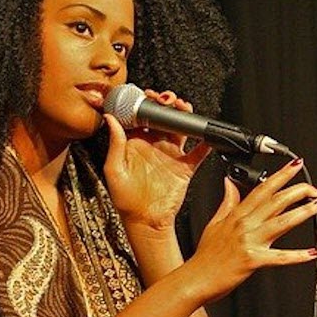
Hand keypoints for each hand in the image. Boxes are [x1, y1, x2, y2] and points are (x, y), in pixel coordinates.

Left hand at [102, 89, 212, 231]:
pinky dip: (205, 144)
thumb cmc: (126, 200)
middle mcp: (154, 146)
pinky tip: (206, 136)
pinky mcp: (185, 167)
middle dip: (165, 103)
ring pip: (180, 128)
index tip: (145, 95)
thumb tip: (110, 119)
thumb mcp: (114, 170)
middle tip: (165, 98)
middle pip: (162, 117)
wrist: (145, 221)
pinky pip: (198, 153)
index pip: (140, 116)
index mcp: (135, 144)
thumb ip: (115, 143)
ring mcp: (170, 155)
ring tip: (182, 107)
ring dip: (183, 115)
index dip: (143, 103)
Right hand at [181, 157, 316, 304]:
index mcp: (237, 215)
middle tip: (316, 189)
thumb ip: (227, 202)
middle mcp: (245, 225)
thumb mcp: (214, 223)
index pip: (263, 189)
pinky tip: (311, 253)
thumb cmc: (205, 256)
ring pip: (281, 222)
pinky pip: (279, 257)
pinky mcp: (252, 260)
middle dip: (298, 191)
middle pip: (276, 201)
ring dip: (304, 212)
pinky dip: (296, 256)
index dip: (281, 176)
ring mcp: (249, 241)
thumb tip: (229, 183)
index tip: (295, 166)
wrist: (195, 279)